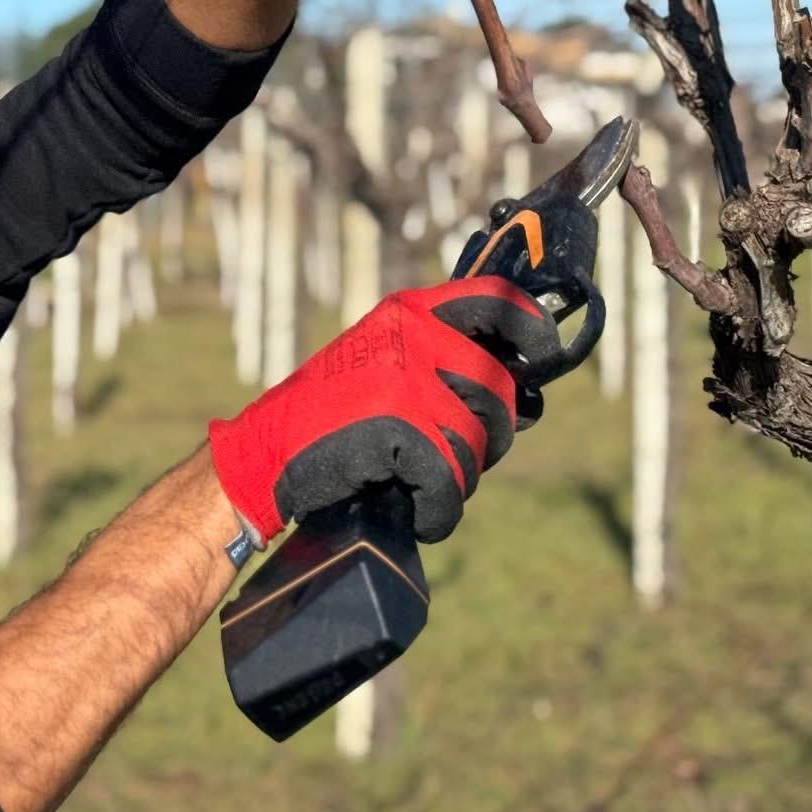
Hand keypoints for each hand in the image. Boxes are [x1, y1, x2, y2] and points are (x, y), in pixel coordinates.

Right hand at [207, 278, 557, 544]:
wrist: (266, 450)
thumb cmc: (330, 416)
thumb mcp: (384, 361)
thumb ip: (442, 362)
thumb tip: (525, 396)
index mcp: (410, 311)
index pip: (496, 300)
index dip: (534, 329)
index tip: (546, 357)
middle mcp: (413, 334)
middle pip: (498, 389)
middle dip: (490, 437)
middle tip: (456, 459)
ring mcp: (406, 377)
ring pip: (477, 442)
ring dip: (458, 478)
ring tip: (419, 484)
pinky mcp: (398, 425)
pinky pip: (450, 482)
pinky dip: (439, 511)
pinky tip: (416, 512)